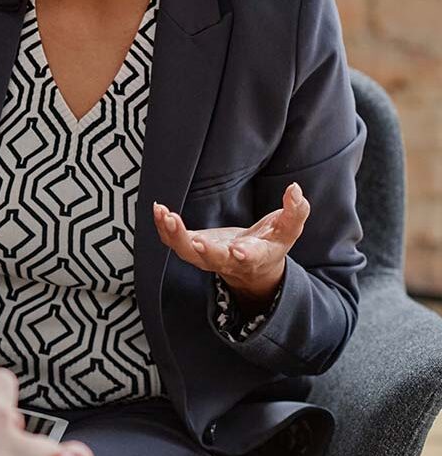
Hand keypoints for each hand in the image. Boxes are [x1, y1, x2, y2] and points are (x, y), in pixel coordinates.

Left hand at [153, 182, 309, 307]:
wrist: (250, 266)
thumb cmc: (270, 243)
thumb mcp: (288, 230)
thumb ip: (296, 211)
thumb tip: (295, 189)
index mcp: (255, 257)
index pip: (251, 258)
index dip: (245, 255)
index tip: (239, 250)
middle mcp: (228, 261)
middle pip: (214, 260)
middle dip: (205, 251)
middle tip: (196, 241)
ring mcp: (206, 256)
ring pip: (187, 252)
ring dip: (175, 236)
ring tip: (166, 215)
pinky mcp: (191, 247)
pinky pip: (173, 241)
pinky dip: (164, 227)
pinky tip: (159, 210)